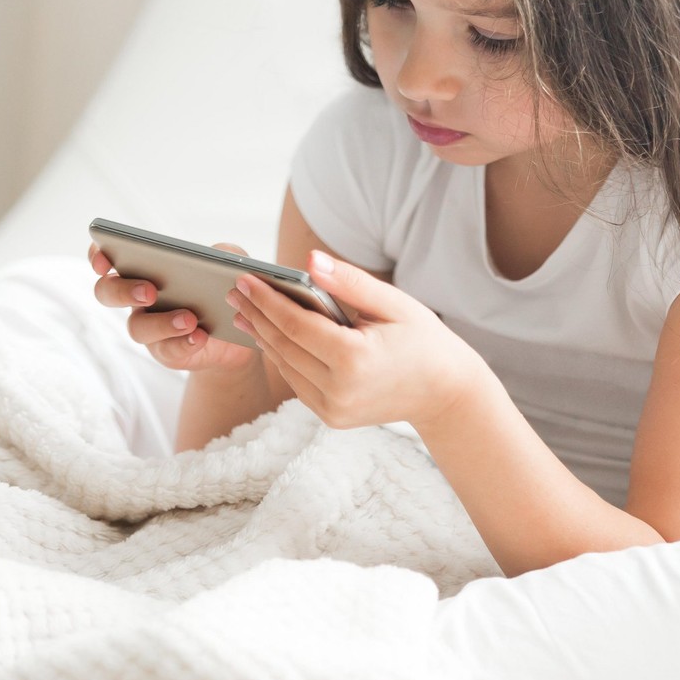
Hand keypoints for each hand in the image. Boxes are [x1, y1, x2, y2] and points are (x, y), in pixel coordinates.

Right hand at [89, 240, 256, 374]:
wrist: (238, 331)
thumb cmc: (221, 289)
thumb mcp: (227, 265)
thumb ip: (223, 253)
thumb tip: (215, 255)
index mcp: (142, 268)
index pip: (106, 258)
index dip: (98, 256)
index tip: (104, 260)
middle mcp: (136, 298)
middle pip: (108, 293)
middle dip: (124, 291)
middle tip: (150, 291)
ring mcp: (148, 327)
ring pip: (137, 327)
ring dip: (162, 322)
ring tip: (190, 318)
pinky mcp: (166, 351)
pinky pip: (166, 350)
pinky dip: (182, 342)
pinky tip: (199, 336)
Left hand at [225, 250, 495, 431]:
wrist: (445, 393)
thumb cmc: (423, 340)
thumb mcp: (393, 303)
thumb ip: (349, 283)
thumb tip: (308, 262)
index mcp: (354, 360)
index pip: (296, 325)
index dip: (267, 301)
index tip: (245, 279)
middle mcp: (339, 391)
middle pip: (284, 346)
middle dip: (257, 315)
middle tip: (234, 289)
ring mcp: (334, 410)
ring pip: (285, 367)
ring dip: (263, 337)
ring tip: (244, 310)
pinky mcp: (332, 417)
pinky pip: (297, 382)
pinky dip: (281, 357)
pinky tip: (268, 335)